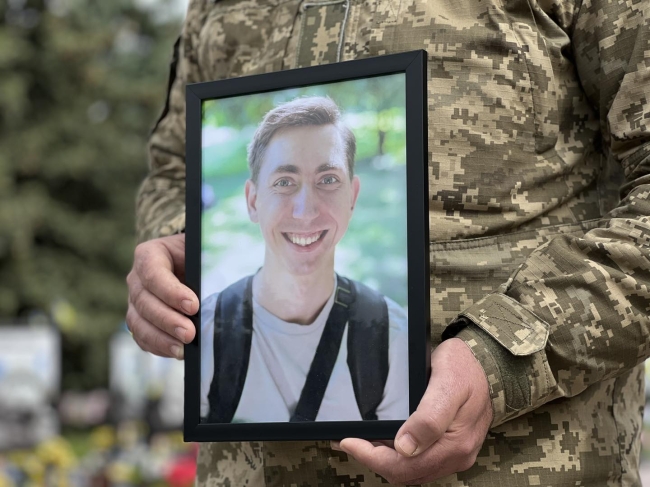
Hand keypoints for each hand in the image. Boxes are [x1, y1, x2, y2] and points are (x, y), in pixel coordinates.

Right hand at [126, 234, 197, 358]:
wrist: (195, 265)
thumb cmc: (201, 255)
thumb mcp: (204, 252)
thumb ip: (208, 262)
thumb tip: (219, 281)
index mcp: (151, 254)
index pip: (152, 271)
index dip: (170, 291)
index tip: (193, 306)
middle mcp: (138, 278)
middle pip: (144, 301)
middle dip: (167, 320)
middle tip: (189, 333)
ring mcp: (136, 301)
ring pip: (139, 322)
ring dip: (161, 338)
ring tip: (183, 350)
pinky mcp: (141, 320)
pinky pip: (143, 337)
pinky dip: (159, 347)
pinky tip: (178, 352)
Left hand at [334, 338, 491, 484]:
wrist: (488, 363)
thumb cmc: (466, 369)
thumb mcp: (447, 385)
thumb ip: (429, 418)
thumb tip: (405, 447)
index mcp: (454, 445)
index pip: (405, 467)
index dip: (372, 458)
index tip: (349, 441)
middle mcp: (455, 456)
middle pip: (405, 473)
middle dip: (372, 459)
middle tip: (347, 440)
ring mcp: (452, 453)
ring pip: (410, 470)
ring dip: (382, 458)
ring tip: (358, 440)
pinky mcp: (449, 447)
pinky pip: (418, 460)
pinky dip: (395, 454)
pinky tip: (381, 439)